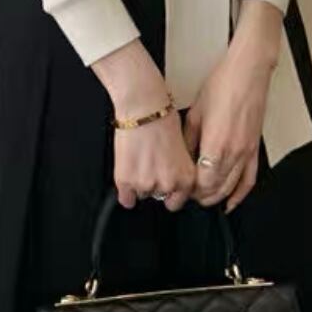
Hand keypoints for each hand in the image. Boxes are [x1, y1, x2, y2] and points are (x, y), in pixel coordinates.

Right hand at [92, 39, 196, 211]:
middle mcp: (167, 185)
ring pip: (141, 194)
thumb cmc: (163, 119)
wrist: (144, 110)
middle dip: (154, 184)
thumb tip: (172, 175)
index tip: (166, 189)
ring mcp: (146, 185)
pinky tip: (127, 178)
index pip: (177, 201)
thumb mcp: (183, 148)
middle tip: (150, 165)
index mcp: (186, 178)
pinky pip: (126, 199)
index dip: (170, 193)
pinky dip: (125, 192)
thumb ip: (179, 168)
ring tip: (139, 161)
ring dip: (139, 183)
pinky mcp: (126, 181)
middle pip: (158, 196)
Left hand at [183, 0, 282, 212]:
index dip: (189, 189)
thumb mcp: (195, 113)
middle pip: (215, 188)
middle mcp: (233, 154)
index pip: (200, 182)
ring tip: (203, 199)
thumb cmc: (223, 86)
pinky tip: (231, 202)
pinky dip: (240, 194)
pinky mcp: (255, 148)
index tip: (180, 187)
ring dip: (216, 197)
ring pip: (231, 187)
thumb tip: (181, 156)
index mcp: (215, 145)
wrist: (248, 72)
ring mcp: (246, 153)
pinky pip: (249, 179)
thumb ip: (188, 140)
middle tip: (188, 194)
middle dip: (200, 196)